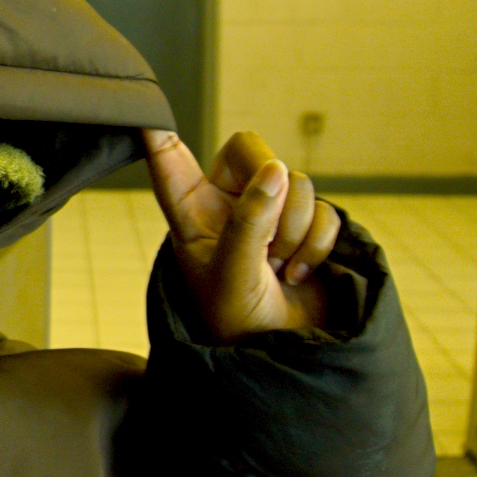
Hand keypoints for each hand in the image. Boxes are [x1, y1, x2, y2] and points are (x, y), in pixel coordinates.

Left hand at [143, 129, 341, 341]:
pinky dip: (317, 243)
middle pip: (251, 151)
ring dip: (293, 230)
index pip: (172, 168)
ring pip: (295, 183)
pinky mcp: (310, 228)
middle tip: (269, 237)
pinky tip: (300, 273)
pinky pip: (325, 210)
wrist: (286, 354)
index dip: (162, 142)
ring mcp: (272, 214)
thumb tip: (278, 171)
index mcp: (193, 216)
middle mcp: (230, 206)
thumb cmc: (237, 321)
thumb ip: (249, 222)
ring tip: (278, 271)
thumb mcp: (232, 273)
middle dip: (269, 186)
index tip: (150, 122)